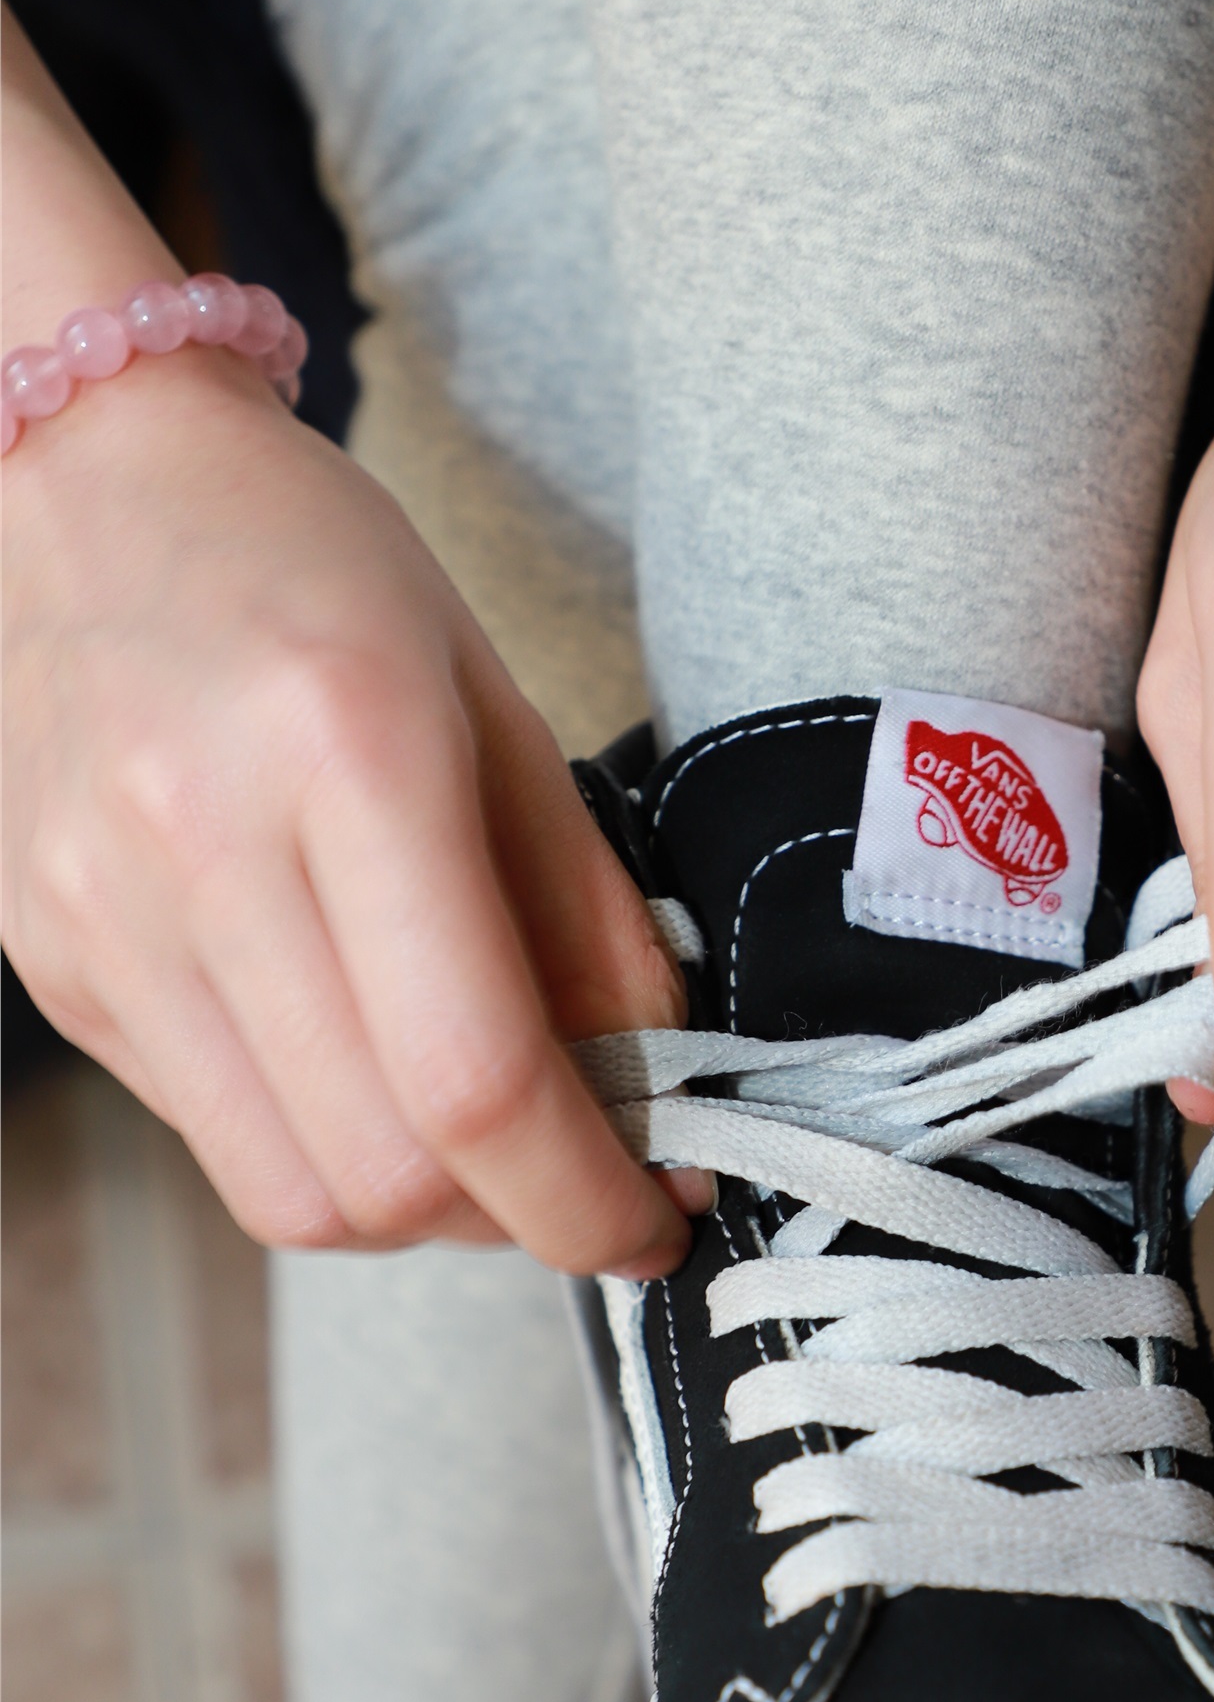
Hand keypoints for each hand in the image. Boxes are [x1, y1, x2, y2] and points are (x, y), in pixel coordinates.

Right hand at [3, 350, 695, 1271]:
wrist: (93, 479)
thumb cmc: (317, 571)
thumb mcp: (500, 706)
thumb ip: (590, 918)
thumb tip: (664, 1107)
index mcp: (347, 751)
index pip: (474, 1077)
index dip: (584, 1196)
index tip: (656, 1222)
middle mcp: (198, 844)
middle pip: (382, 1171)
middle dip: (514, 1216)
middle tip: (580, 1174)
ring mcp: (99, 914)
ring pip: (290, 1193)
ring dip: (416, 1208)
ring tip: (475, 1134)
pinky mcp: (50, 960)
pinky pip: (211, 1134)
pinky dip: (318, 1145)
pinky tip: (360, 1063)